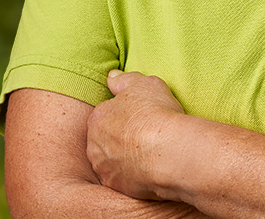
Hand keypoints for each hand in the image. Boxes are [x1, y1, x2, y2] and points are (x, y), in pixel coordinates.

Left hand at [85, 69, 190, 200]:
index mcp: (97, 119)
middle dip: (122, 140)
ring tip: (150, 156)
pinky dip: (135, 177)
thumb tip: (111, 77)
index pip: (106, 117)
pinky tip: (152, 171)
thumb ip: (124, 80)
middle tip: (145, 139)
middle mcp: (94, 145)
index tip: (142, 121)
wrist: (170, 152)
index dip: (126, 118)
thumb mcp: (143, 84)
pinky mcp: (117, 187)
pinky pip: (125, 180)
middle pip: (106, 141)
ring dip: (126, 160)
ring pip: (113, 162)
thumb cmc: (157, 115)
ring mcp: (104, 168)